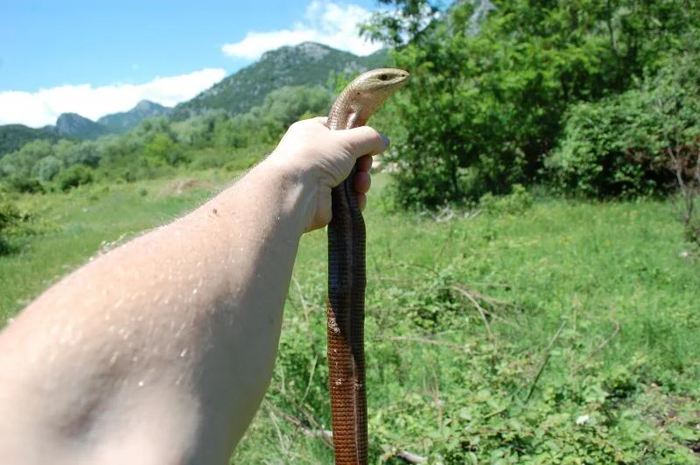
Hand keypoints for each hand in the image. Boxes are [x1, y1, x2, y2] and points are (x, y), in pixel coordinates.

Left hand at [267, 117, 388, 231]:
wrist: (295, 193)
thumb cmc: (316, 158)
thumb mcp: (348, 140)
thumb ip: (369, 137)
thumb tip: (384, 141)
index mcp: (311, 133)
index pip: (337, 129)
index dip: (355, 135)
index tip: (369, 142)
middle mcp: (312, 155)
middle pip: (349, 156)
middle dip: (362, 163)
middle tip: (365, 166)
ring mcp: (317, 180)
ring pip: (351, 178)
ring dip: (361, 181)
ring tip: (361, 185)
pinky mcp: (323, 201)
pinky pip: (347, 198)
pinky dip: (355, 198)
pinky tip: (357, 199)